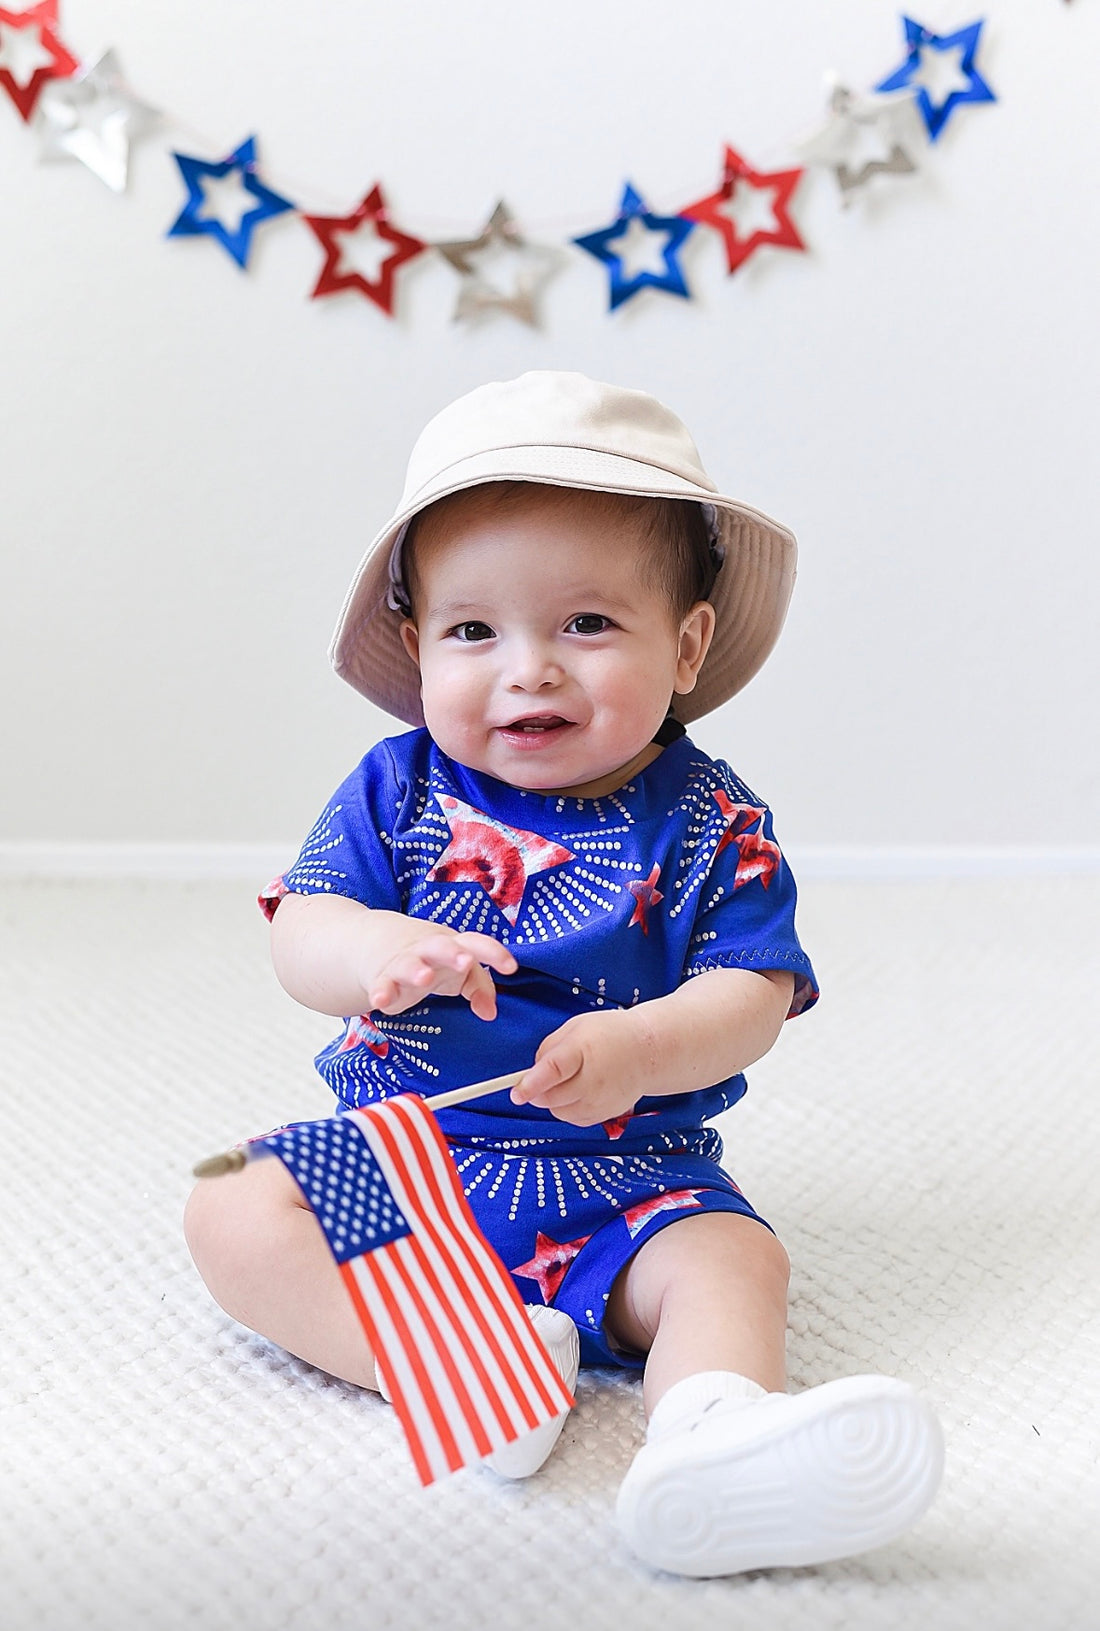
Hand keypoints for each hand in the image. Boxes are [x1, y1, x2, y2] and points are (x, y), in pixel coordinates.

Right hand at [369, 928, 516, 1020]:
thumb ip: (479, 988)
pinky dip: (381, 991)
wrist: (377, 941)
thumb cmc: (432, 959)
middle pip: (442, 947)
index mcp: (453, 946)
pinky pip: (382, 985)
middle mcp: (429, 950)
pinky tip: (380, 1000)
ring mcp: (404, 963)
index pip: (476, 943)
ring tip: (425, 977)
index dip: (494, 953)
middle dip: (454, 953)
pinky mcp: (382, 978)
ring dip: (417, 969)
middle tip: (466, 962)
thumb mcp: (458, 970)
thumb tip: (491, 1013)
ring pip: (410, 963)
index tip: (511, 968)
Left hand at [510, 1009, 647, 1126]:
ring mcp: (601, 1101)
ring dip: (552, 1099)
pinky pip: (572, 1118)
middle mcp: (593, 1080)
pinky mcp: (605, 1115)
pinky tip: (578, 1090)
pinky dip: (567, 1107)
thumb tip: (532, 1073)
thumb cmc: (609, 1034)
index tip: (516, 1093)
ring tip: (567, 1079)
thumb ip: (549, 1048)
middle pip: (551, 1097)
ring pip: (558, 1111)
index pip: (554, 1071)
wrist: (648, 1052)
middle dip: (536, 1091)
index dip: (531, 1084)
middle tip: (536, 1078)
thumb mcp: (575, 1027)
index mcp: (583, 1050)